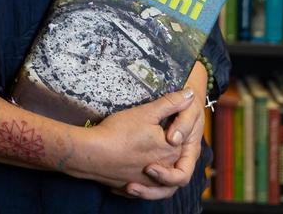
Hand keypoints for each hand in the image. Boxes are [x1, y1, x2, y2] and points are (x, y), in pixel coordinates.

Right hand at [121, 63, 208, 198]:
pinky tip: (133, 173)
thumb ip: (170, 103)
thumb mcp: (146, 112)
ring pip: (162, 181)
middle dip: (166, 149)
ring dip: (159, 174)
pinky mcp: (133, 188)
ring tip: (148, 161)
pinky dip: (141, 184)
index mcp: (171, 150)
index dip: (175, 129)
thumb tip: (190, 93)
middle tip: (150, 136)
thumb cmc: (119, 132)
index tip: (161, 120)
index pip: (182, 140)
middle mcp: (164, 169)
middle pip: (173, 160)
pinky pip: (143, 189)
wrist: (92, 154)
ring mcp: (149, 182)